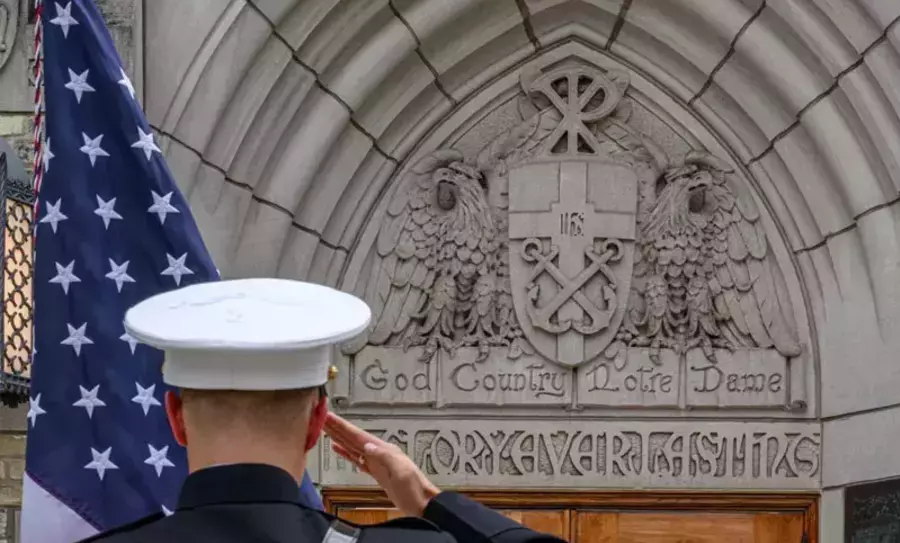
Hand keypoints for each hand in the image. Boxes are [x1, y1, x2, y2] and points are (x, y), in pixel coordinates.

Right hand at [323, 412, 439, 516]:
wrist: (422, 503)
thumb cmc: (415, 488)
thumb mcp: (401, 470)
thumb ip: (384, 456)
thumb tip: (367, 445)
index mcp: (384, 450)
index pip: (358, 435)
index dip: (343, 426)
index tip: (329, 417)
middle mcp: (379, 453)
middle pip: (353, 438)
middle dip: (337, 428)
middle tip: (322, 418)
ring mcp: (376, 462)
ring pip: (352, 446)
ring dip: (339, 438)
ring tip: (326, 429)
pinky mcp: (375, 472)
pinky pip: (356, 459)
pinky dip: (346, 453)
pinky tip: (338, 449)